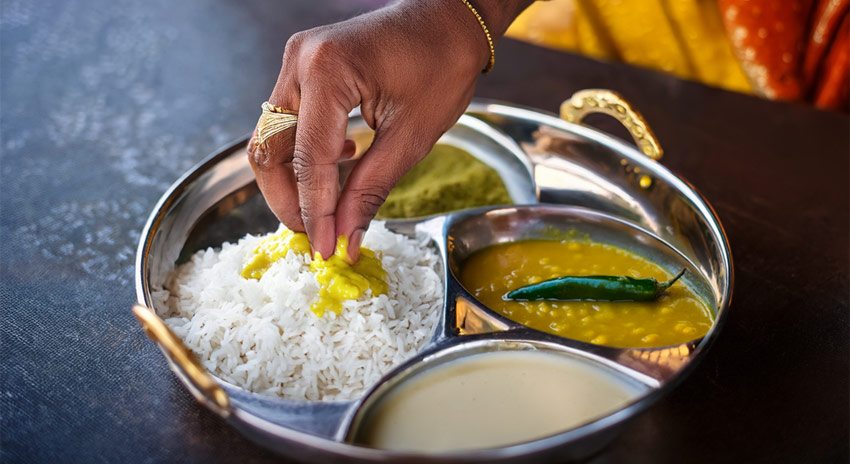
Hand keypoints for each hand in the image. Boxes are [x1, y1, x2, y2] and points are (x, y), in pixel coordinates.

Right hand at [248, 0, 530, 260]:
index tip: (325, 250)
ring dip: (293, 181)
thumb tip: (345, 235)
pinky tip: (341, 163)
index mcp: (328, 71)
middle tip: (317, 235)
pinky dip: (303, 154)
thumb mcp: (411, 136)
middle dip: (289, 200)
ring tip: (326, 210)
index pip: (309, 159)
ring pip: (272, 138)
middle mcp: (300, 61)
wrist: (448, 20)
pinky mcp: (302, 68)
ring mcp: (296, 61)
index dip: (315, 211)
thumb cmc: (441, 66)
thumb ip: (371, 188)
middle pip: (270, 149)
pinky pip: (287, 121)